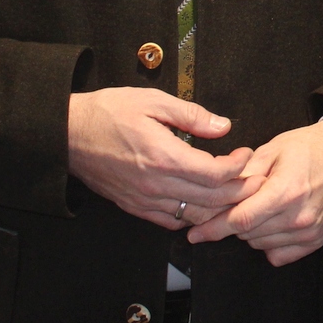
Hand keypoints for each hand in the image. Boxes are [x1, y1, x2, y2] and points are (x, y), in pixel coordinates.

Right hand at [66, 87, 256, 228]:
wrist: (68, 134)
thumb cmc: (107, 113)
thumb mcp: (153, 101)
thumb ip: (191, 115)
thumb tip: (222, 125)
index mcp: (164, 157)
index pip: (216, 174)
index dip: (240, 167)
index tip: (247, 155)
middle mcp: (156, 185)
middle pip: (212, 200)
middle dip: (240, 190)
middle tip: (255, 178)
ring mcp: (144, 200)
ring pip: (195, 216)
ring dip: (219, 207)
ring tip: (234, 192)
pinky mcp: (134, 207)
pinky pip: (172, 221)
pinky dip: (193, 216)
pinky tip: (202, 203)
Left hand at [184, 117, 322, 263]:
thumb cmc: (310, 148)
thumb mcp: (272, 150)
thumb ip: (242, 174)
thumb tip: (215, 190)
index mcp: (286, 191)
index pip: (241, 219)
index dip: (214, 228)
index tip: (196, 233)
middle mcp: (298, 216)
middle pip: (247, 233)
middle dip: (234, 221)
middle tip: (237, 203)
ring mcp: (309, 231)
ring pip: (259, 244)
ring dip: (252, 230)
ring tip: (262, 206)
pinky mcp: (315, 240)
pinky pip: (278, 254)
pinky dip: (269, 242)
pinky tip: (274, 221)